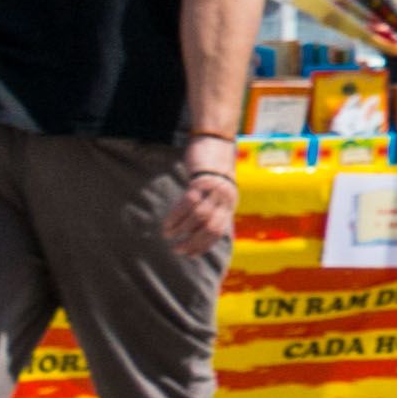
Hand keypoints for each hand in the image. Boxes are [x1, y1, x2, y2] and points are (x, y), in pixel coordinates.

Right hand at [162, 151, 238, 269]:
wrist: (216, 143)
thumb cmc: (214, 169)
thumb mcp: (219, 190)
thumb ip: (214, 207)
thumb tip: (200, 227)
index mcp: (229, 204)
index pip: (218, 231)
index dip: (203, 245)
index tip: (190, 255)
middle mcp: (224, 199)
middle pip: (210, 227)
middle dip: (193, 242)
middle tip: (177, 250)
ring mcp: (213, 190)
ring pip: (198, 216)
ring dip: (182, 230)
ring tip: (169, 236)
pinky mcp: (201, 181)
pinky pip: (187, 203)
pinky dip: (176, 216)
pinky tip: (167, 223)